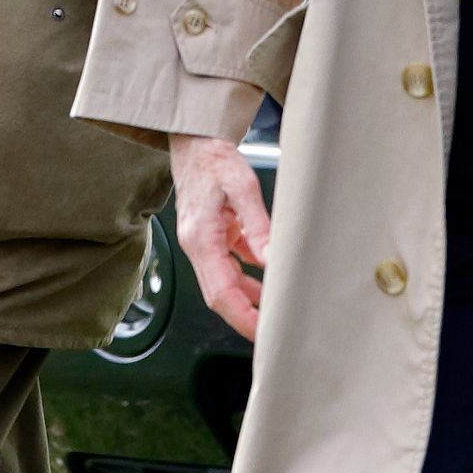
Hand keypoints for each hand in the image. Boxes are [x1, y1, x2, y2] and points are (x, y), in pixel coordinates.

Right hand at [170, 132, 270, 343]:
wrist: (195, 139)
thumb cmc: (213, 156)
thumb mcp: (241, 185)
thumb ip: (257, 224)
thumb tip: (271, 258)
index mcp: (200, 238)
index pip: (220, 293)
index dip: (242, 318)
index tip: (263, 333)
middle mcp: (198, 246)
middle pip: (220, 295)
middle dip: (246, 317)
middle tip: (276, 331)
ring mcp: (204, 242)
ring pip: (225, 283)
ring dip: (249, 298)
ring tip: (277, 309)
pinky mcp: (213, 235)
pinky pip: (230, 265)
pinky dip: (248, 276)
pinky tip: (268, 277)